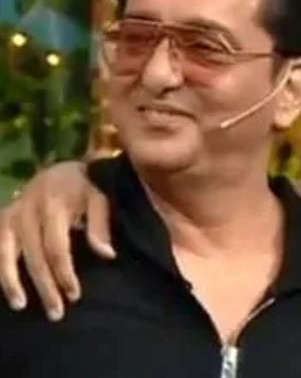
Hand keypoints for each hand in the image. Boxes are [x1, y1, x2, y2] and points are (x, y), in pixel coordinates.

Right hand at [0, 161, 114, 319]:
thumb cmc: (85, 187)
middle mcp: (27, 211)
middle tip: (56, 313)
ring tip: (20, 305)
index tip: (74, 295)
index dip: (64, 274)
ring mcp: (11, 214)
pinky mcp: (2, 219)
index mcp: (53, 206)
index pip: (57, 248)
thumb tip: (107, 255)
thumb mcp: (99, 197)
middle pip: (34, 257)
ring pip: (6, 254)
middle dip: (45, 287)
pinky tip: (3, 287)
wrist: (62, 169)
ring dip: (11, 282)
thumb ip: (100, 225)